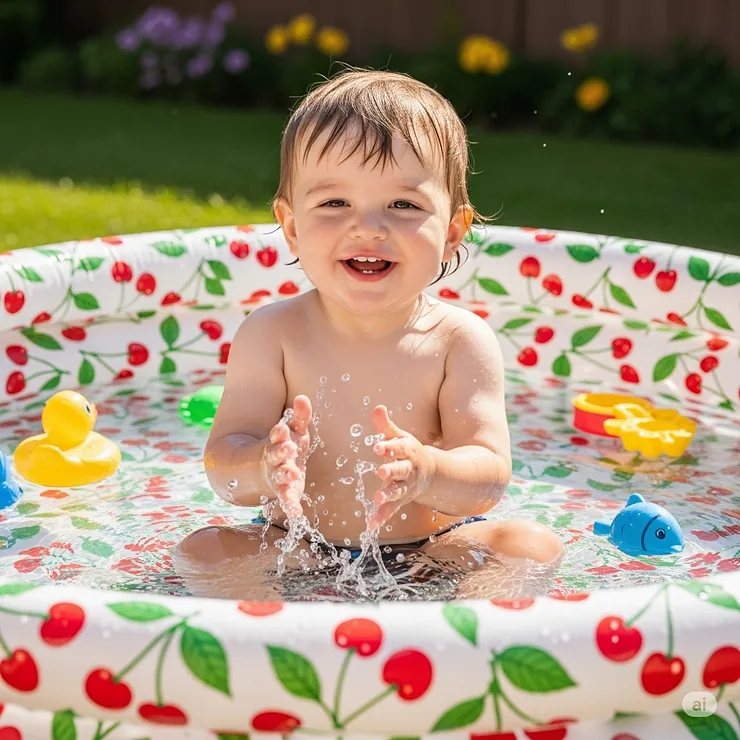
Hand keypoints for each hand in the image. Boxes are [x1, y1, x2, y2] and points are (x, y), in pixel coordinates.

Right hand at [262, 395, 311, 517]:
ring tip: (293, 474)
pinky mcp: (285, 492)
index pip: (276, 435)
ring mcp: (277, 476)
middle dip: (281, 452)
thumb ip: (300, 416)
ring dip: (285, 475)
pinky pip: (286, 500)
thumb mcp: (295, 430)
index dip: (279, 432)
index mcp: (277, 442)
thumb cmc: (287, 445)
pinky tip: (297, 514)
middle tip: (289, 448)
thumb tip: (302, 398)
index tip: (282, 427)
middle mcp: (274, 460)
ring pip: (279, 476)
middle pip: (276, 455)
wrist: (266, 469)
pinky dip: (291, 507)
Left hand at [368, 405, 435, 529]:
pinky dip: (382, 517)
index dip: (389, 447)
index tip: (378, 446)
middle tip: (381, 471)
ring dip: (388, 495)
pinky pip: (391, 510)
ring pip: (397, 491)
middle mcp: (408, 470)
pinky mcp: (400, 499)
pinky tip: (371, 525)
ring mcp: (406, 486)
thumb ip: (386, 425)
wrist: (431, 473)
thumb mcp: (400, 436)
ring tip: (377, 499)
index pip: (398, 448)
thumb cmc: (409, 451)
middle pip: (400, 470)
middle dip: (392, 471)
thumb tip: (377, 408)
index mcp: (407, 452)